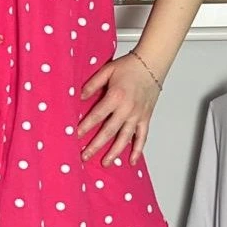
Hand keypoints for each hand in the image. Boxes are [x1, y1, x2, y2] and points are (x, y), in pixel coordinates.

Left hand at [77, 52, 160, 166]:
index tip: (75, 136)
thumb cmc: (129, 66)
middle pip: (109, 131)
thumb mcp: (107, 70)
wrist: (152, 64)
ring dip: (114, 152)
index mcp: (116, 96)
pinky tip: (132, 160)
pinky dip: (138, 150)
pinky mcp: (146, 118)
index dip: (85, 127)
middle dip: (95, 145)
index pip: (97, 115)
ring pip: (125, 138)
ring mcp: (138, 115)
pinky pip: (142, 137)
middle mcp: (127, 109)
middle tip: (84, 156)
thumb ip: (92, 84)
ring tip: (105, 163)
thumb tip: (79, 97)